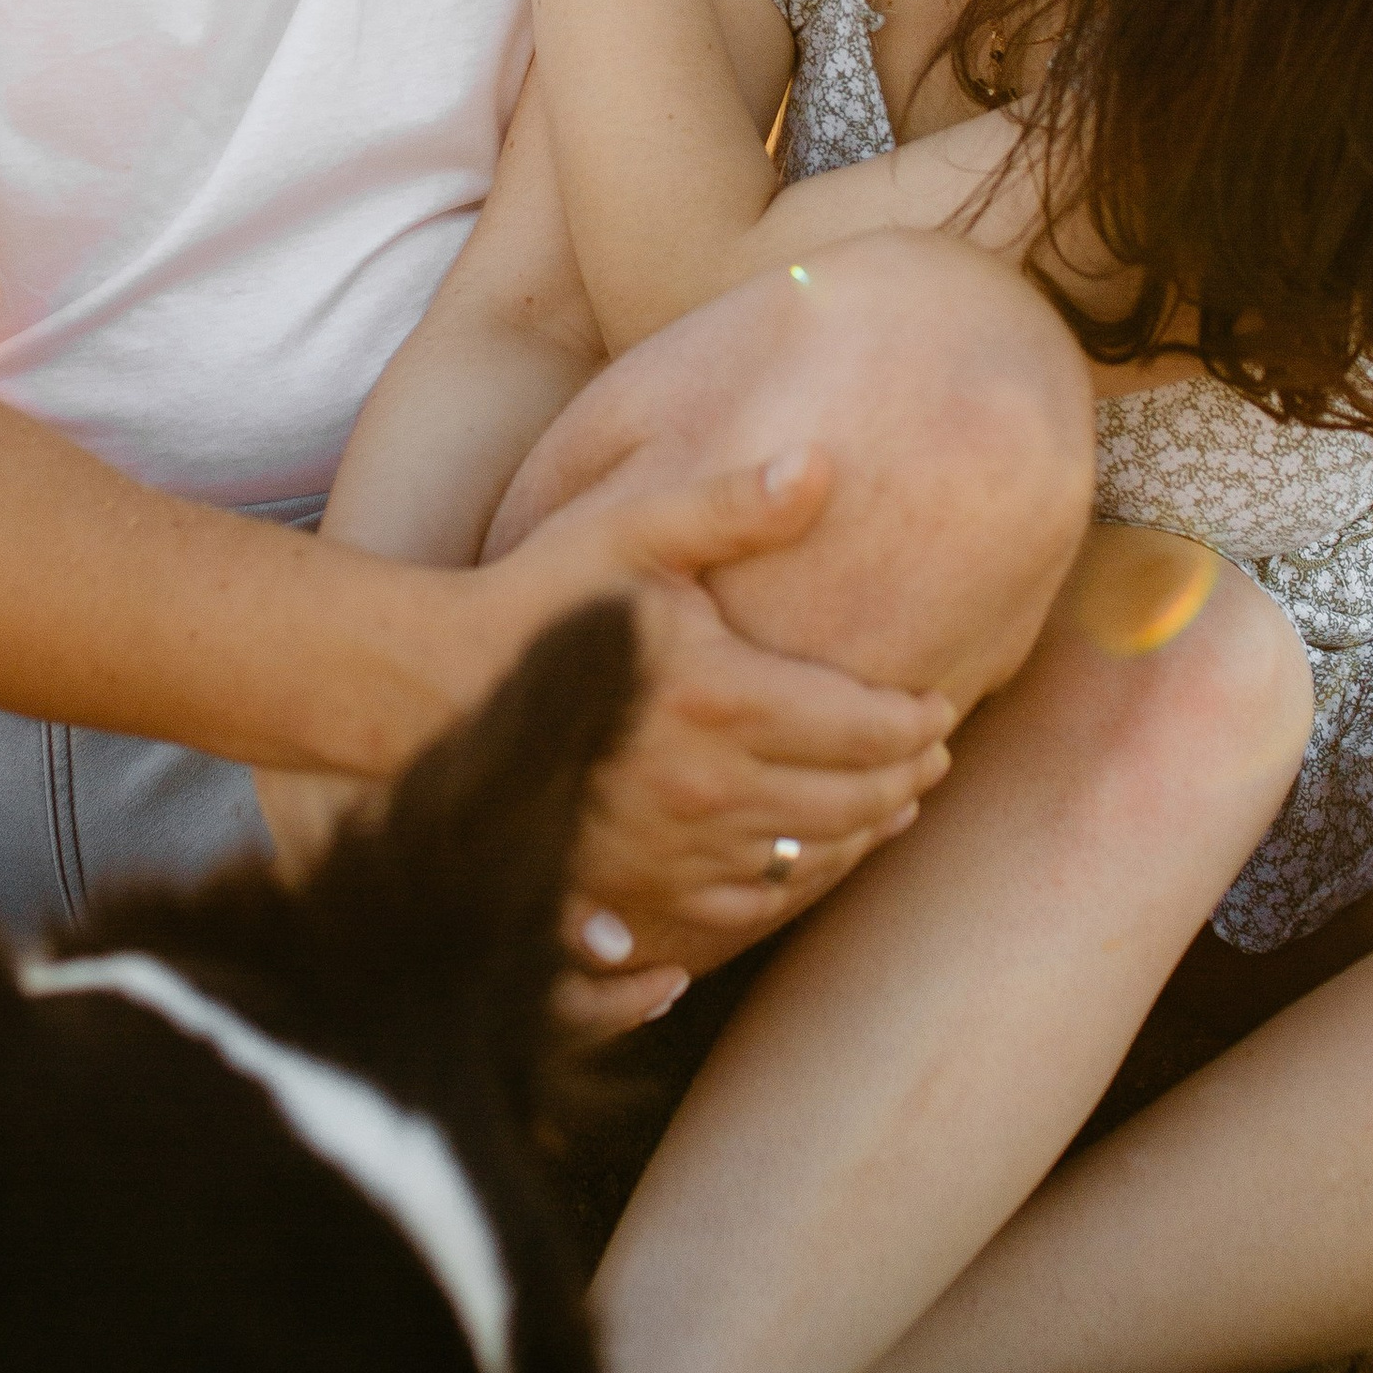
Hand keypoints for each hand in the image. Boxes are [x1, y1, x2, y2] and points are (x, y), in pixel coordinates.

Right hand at [481, 450, 953, 1032]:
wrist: (433, 690)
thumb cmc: (541, 596)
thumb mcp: (636, 530)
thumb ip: (734, 504)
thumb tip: (823, 465)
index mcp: (727, 698)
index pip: (869, 731)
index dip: (920, 725)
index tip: (940, 708)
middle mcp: (711, 788)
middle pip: (852, 804)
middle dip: (905, 782)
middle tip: (931, 759)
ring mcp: (673, 850)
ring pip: (804, 863)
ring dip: (858, 836)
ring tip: (888, 806)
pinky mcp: (636, 888)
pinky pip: (741, 907)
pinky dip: (788, 882)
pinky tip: (799, 856)